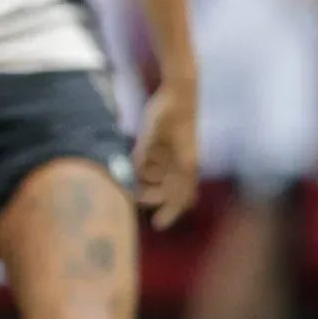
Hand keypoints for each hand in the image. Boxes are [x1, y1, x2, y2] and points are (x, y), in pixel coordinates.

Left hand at [132, 84, 199, 230]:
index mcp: (185, 164)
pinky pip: (156, 165)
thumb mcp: (151, 135)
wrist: (179, 92)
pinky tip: (141, 159)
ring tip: (134, 177)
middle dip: (152, 197)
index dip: (170, 213)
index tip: (157, 226)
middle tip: (135, 199)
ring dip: (147, 181)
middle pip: (169, 192)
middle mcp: (183, 163)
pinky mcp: (169, 148)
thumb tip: (132, 176)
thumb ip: (142, 156)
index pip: (180, 197)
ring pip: (160, 179)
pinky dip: (146, 167)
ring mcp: (177, 156)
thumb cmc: (168, 112)